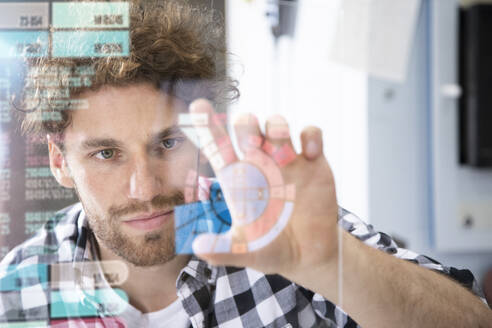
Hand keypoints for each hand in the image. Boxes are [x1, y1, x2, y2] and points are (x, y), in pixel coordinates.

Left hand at [186, 99, 339, 278]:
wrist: (309, 253)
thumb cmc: (272, 247)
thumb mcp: (246, 250)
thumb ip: (223, 249)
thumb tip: (196, 247)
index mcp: (238, 178)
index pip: (217, 145)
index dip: (207, 125)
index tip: (198, 105)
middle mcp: (259, 163)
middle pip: (245, 126)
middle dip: (245, 126)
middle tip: (250, 147)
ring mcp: (286, 159)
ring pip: (276, 123)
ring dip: (277, 128)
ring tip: (282, 155)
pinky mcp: (312, 162)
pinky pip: (311, 133)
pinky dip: (311, 136)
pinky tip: (312, 153)